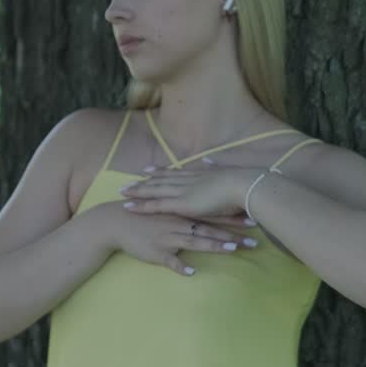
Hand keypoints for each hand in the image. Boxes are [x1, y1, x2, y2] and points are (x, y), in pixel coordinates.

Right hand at [91, 200, 258, 276]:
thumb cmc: (144, 215)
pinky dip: (180, 266)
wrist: (117, 222)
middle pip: (211, 230)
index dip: (233, 220)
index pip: (213, 217)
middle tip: (254, 241)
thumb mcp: (167, 211)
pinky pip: (170, 261)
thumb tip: (207, 218)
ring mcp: (169, 237)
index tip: (253, 222)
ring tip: (232, 250)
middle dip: (233, 235)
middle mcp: (180, 224)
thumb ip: (187, 214)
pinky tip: (191, 273)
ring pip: (195, 242)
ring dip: (214, 246)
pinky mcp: (157, 251)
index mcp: (184, 214)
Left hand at [117, 164, 260, 221]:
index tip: (147, 171)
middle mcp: (186, 180)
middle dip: (143, 181)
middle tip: (127, 182)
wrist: (242, 185)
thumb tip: (209, 160)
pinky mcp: (180, 204)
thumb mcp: (225, 173)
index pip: (174, 173)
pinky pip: (155, 205)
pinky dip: (141, 205)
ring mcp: (181, 191)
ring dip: (137, 192)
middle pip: (159, 180)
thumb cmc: (240, 183)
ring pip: (153, 191)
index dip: (159, 172)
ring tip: (122, 192)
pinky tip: (129, 206)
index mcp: (197, 174)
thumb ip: (214, 168)